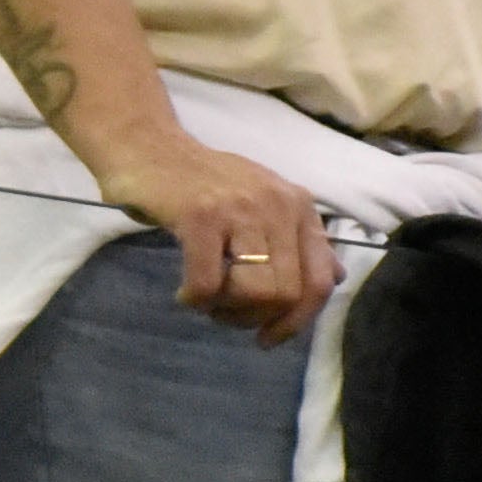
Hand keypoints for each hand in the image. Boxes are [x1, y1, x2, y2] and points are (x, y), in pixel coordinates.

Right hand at [81, 123, 337, 345]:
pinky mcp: (200, 216)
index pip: (320, 280)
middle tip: (224, 314)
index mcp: (299, 206)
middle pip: (288, 294)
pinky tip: (184, 292)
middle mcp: (278, 205)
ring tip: (206, 301)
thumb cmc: (200, 181)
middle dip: (254, 318)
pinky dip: (196, 299)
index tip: (268, 336)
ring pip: (257, 292)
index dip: (297, 321)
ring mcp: (239, 208)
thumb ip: (298, 239)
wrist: (146, 144)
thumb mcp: (262, 202)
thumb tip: (335, 277)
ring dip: (227, 311)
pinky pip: (209, 283)